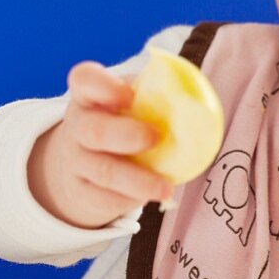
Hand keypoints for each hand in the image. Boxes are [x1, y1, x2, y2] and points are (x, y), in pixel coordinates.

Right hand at [27, 61, 173, 228]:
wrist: (86, 164)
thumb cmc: (123, 123)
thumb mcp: (134, 103)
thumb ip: (158, 98)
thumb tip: (202, 106)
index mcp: (90, 95)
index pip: (85, 80)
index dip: (104, 86)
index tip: (128, 94)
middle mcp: (77, 125)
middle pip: (93, 130)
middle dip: (125, 135)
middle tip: (155, 137)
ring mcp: (76, 160)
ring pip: (104, 171)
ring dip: (138, 181)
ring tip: (165, 187)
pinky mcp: (81, 192)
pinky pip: (108, 198)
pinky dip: (132, 198)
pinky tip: (154, 194)